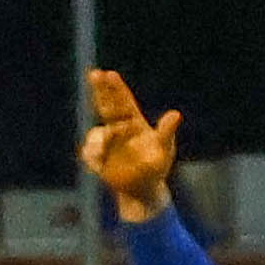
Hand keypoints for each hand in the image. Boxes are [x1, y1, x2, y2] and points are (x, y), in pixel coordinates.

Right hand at [81, 69, 180, 224]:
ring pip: (96, 132)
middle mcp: (118, 129)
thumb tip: (175, 114)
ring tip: (107, 148)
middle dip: (100, 90)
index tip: (109, 74)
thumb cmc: (156, 167)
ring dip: (101, 138)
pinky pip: (89, 152)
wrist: (143, 190)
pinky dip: (93, 154)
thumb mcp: (164, 148)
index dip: (115, 88)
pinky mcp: (97, 159)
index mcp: (134, 122)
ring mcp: (106, 143)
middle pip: (106, 106)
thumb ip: (166, 131)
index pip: (123, 101)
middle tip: (94, 74)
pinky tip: (100, 161)